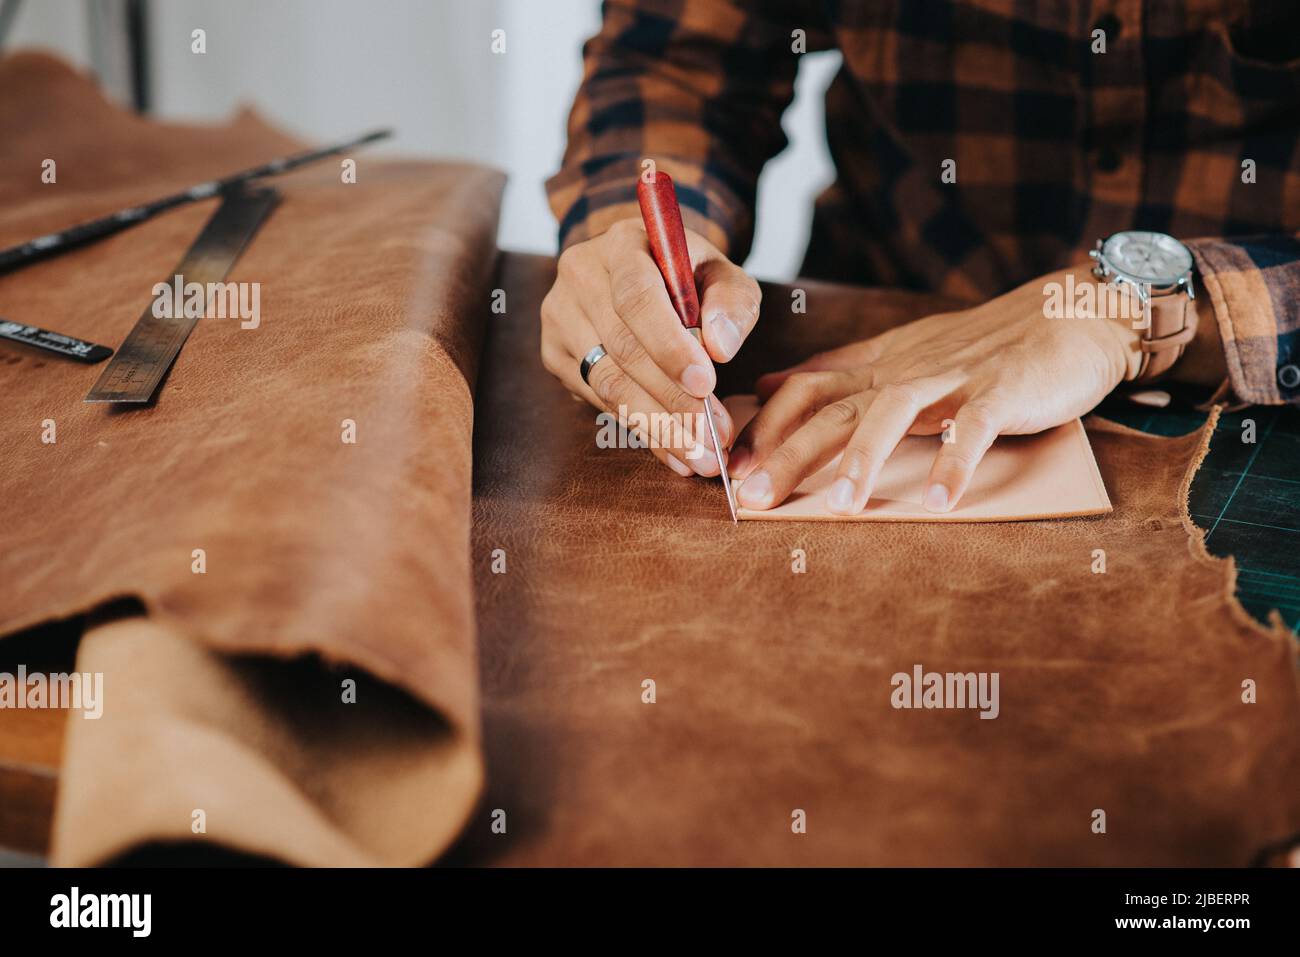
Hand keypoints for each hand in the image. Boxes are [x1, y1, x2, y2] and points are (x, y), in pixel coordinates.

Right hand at [541, 219, 760, 475]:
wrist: (642, 273)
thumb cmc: (689, 277)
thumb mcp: (723, 275)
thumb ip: (731, 303)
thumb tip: (720, 347)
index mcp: (622, 243)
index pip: (637, 297)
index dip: (669, 345)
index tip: (706, 384)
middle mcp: (579, 275)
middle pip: (622, 348)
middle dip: (673, 400)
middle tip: (713, 437)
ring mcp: (560, 316)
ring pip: (608, 383)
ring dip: (658, 426)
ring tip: (700, 455)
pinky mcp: (555, 353)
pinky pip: (598, 400)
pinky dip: (641, 430)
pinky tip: (675, 452)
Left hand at [729, 265, 1142, 513]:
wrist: (1071, 310)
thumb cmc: (983, 345)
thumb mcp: (900, 352)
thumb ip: (837, 372)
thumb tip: (770, 387)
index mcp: (878, 365)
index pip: (804, 390)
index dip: (763, 427)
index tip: (728, 466)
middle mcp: (905, 369)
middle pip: (833, 411)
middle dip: (789, 455)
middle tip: (755, 500)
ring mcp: (953, 378)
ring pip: (892, 413)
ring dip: (863, 459)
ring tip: (840, 507)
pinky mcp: (1004, 390)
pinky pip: (975, 427)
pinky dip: (957, 463)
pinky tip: (941, 502)